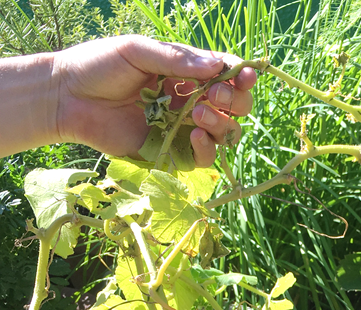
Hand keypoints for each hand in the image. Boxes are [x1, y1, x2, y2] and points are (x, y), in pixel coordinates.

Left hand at [51, 35, 256, 165]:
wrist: (68, 98)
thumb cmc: (98, 66)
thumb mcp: (138, 52)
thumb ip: (178, 60)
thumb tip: (218, 66)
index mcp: (186, 73)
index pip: (226, 76)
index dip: (241, 77)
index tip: (245, 76)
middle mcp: (191, 101)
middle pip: (235, 108)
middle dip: (235, 102)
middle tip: (216, 95)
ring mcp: (183, 129)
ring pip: (225, 134)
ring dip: (221, 124)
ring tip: (198, 115)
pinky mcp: (172, 153)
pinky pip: (203, 158)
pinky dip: (206, 148)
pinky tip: (193, 134)